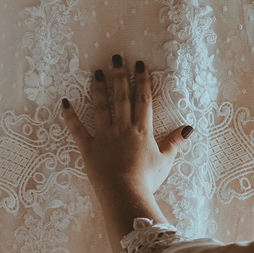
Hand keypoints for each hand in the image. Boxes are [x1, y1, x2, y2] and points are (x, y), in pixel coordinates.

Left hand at [62, 54, 192, 207]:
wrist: (125, 194)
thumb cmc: (147, 179)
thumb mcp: (165, 160)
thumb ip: (175, 142)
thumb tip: (189, 128)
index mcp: (142, 130)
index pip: (143, 99)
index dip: (142, 81)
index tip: (139, 65)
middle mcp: (123, 128)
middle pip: (121, 97)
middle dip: (119, 76)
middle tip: (116, 58)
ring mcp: (104, 136)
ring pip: (100, 107)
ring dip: (98, 89)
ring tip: (96, 72)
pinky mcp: (89, 148)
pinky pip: (77, 129)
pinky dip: (70, 116)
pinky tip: (65, 102)